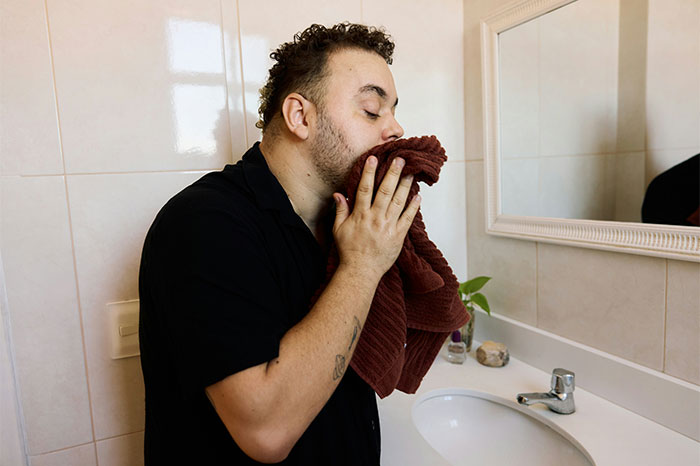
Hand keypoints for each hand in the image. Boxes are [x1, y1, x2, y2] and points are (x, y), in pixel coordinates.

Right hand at [332, 156, 421, 281]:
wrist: (361, 271)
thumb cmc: (349, 251)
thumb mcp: (339, 230)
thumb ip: (340, 210)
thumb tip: (338, 194)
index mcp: (360, 215)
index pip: (364, 189)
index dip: (368, 173)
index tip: (373, 159)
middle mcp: (375, 218)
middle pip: (385, 191)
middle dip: (393, 173)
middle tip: (400, 160)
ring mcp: (388, 226)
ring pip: (398, 202)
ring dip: (406, 186)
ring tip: (412, 173)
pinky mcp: (398, 236)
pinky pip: (408, 218)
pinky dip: (413, 207)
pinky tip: (418, 196)